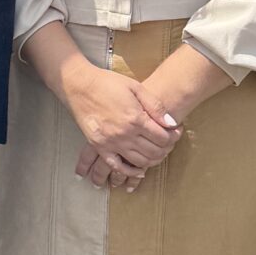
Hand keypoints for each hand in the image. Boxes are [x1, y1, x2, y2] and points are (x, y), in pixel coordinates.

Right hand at [62, 61, 178, 187]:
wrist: (80, 86)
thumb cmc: (107, 83)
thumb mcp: (136, 87)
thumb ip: (155, 106)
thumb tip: (172, 123)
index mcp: (135, 118)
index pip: (163, 137)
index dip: (173, 136)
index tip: (175, 132)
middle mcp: (124, 134)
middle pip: (154, 151)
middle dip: (166, 148)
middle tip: (169, 142)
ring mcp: (111, 143)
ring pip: (139, 161)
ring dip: (153, 160)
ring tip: (157, 152)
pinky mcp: (100, 147)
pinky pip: (117, 167)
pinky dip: (130, 172)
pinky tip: (139, 170)